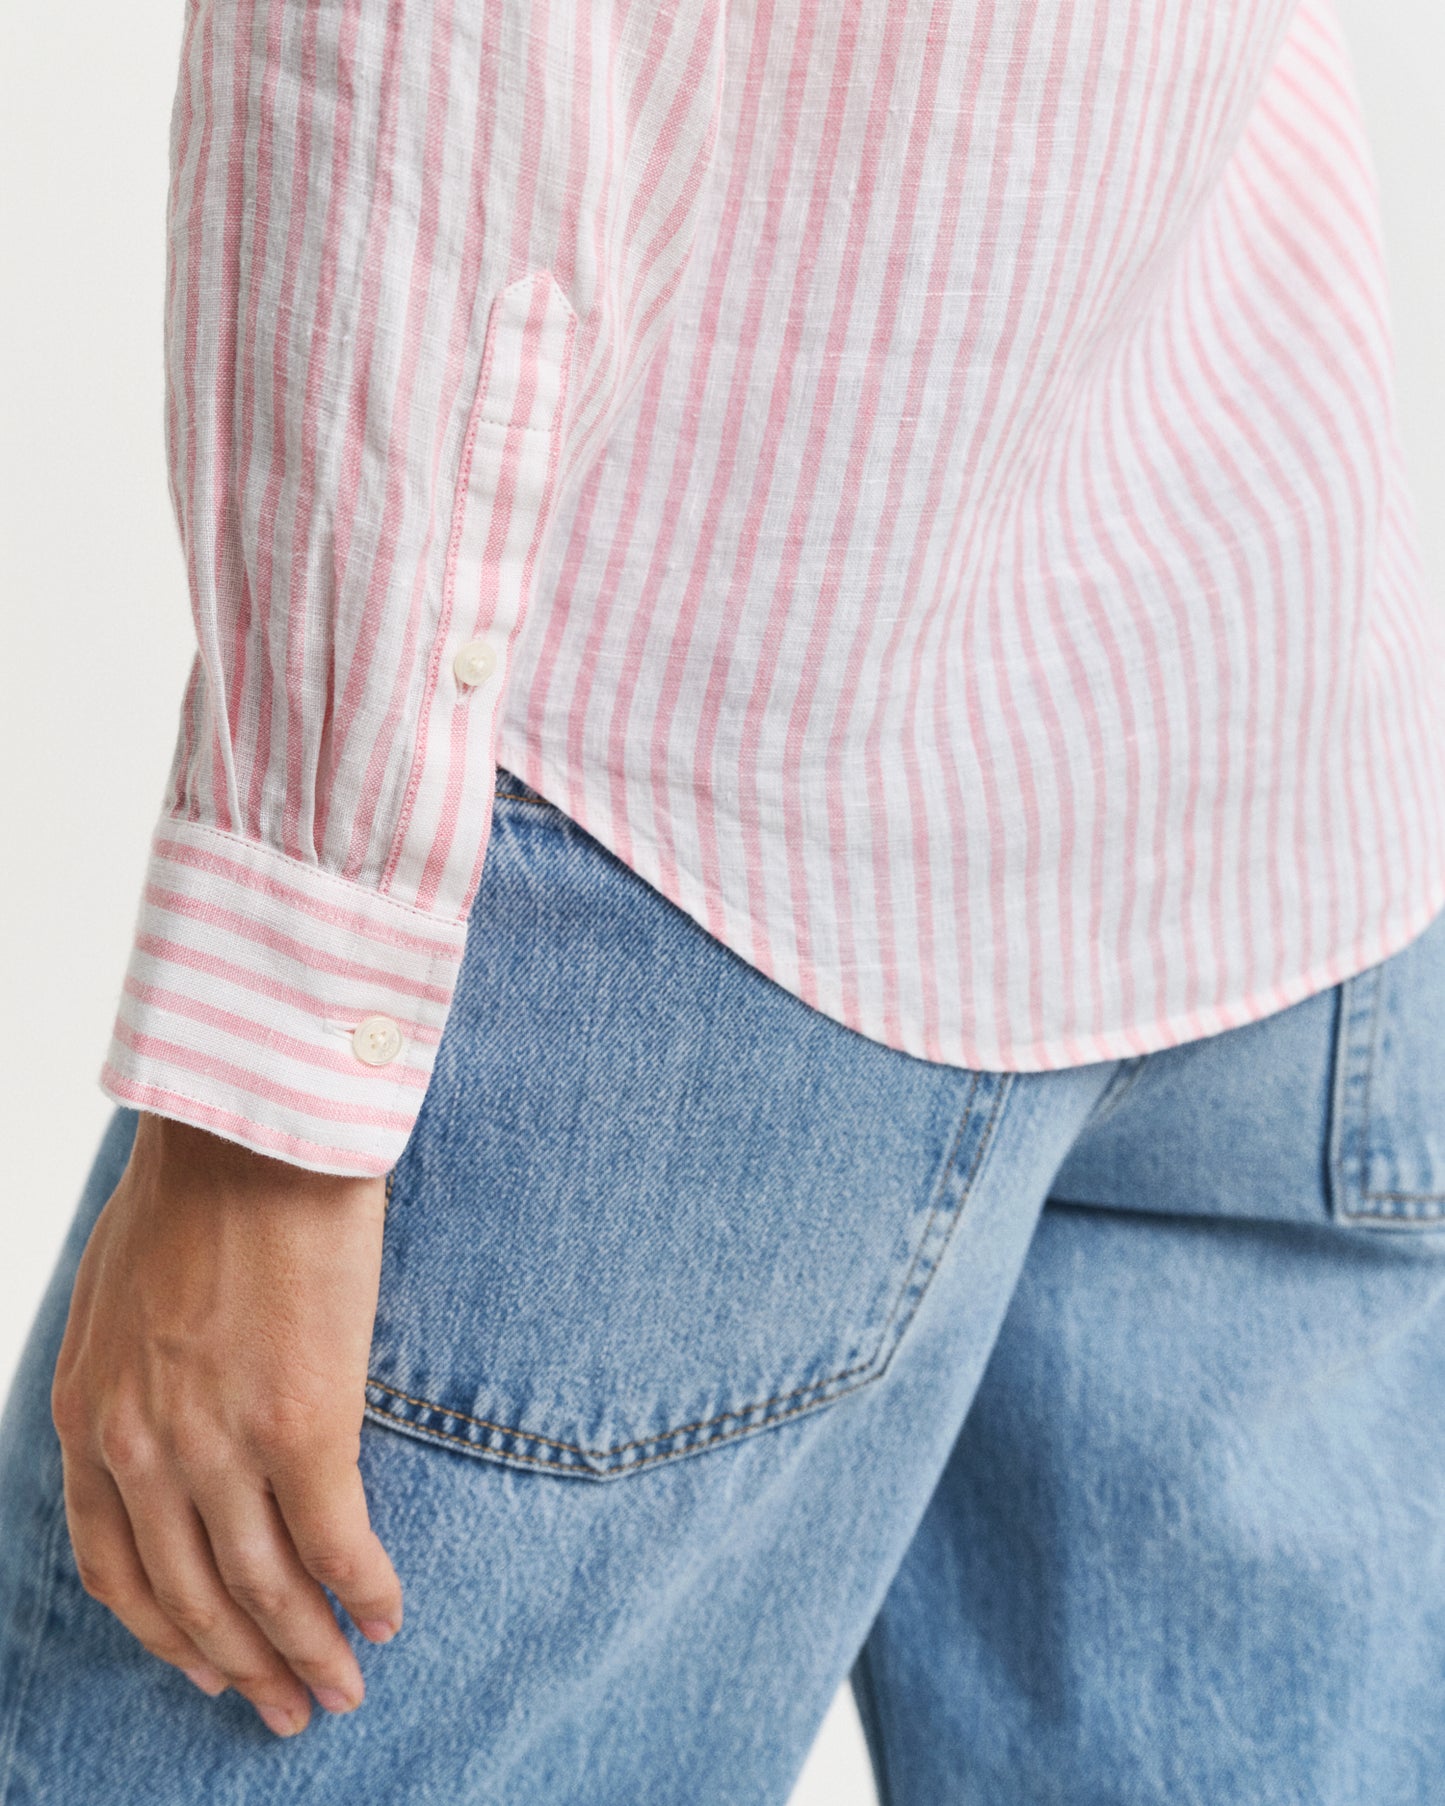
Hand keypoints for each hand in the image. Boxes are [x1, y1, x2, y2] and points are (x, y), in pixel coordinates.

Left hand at [50, 1113, 401, 1736]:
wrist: (255, 1133)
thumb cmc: (196, 1186)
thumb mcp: (112, 1294)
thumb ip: (125, 1378)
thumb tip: (161, 1420)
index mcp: (88, 1418)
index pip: (115, 1570)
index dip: (167, 1634)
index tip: (208, 1666)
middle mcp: (142, 1451)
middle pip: (194, 1599)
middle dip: (244, 1668)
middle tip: (285, 1711)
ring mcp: (220, 1444)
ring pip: (264, 1590)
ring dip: (305, 1654)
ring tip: (341, 1690)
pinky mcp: (303, 1425)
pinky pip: (336, 1543)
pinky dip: (364, 1593)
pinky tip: (387, 1616)